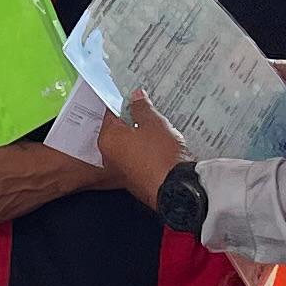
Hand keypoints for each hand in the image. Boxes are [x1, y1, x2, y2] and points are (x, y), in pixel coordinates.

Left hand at [97, 90, 188, 208]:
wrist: (177, 188)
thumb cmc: (161, 154)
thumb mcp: (153, 122)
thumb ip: (142, 107)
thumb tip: (136, 97)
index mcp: (108, 138)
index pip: (111, 112)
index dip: (125, 103)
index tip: (136, 98)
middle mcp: (110, 156)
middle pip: (120, 130)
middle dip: (134, 121)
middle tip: (150, 112)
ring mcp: (122, 170)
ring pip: (130, 145)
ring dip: (141, 137)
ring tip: (160, 129)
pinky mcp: (136, 181)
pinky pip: (138, 159)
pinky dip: (147, 152)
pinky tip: (162, 147)